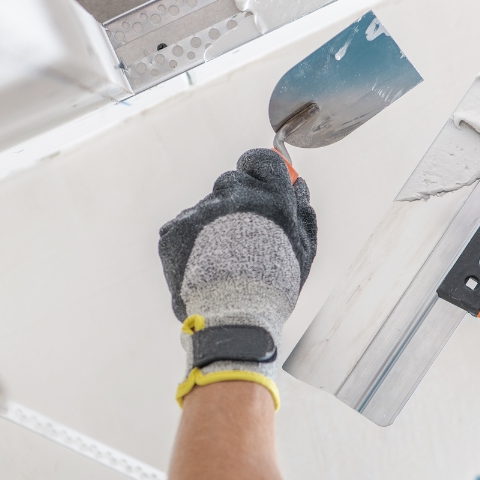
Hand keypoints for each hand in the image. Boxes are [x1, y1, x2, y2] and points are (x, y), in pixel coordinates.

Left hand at [158, 149, 317, 405]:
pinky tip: (199, 268)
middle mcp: (236, 197)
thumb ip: (302, 211)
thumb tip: (297, 184)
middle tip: (236, 235)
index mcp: (272, 199)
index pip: (263, 161)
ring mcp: (202, 211)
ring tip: (219, 263)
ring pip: (206, 209)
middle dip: (234, 201)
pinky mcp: (175, 228)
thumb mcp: (303, 251)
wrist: (232, 318)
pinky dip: (188, 244)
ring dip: (211, 226)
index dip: (256, 167)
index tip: (252, 174)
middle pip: (230, 182)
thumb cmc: (273, 288)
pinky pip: (182, 227)